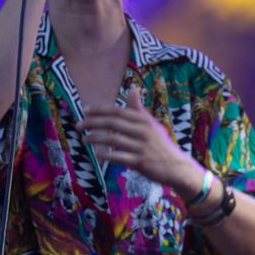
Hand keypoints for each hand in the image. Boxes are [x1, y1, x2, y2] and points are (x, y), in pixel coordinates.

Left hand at [78, 85, 194, 190]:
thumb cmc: (160, 145)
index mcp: (144, 120)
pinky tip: (97, 153)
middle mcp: (142, 131)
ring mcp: (141, 147)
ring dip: (95, 139)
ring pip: (113, 140)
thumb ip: (138, 109)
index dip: (99, 110)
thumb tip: (133, 88)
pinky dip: (106, 154)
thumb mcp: (151, 124)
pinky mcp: (140, 162)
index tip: (84, 110)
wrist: (176, 166)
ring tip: (84, 139)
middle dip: (92, 123)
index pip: (117, 112)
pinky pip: (119, 157)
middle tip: (78, 126)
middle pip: (112, 123)